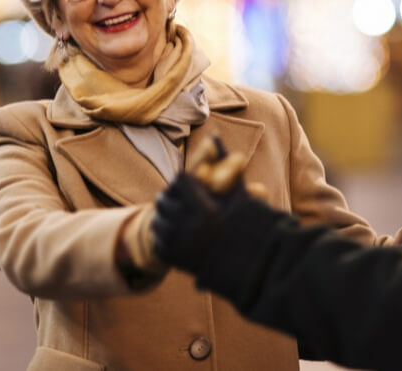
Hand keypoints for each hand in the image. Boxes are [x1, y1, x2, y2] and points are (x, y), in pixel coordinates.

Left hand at [152, 136, 262, 271]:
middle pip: (164, 199)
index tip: (191, 182)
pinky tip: (177, 232)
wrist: (244, 265)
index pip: (180, 181)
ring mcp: (177, 245)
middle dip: (171, 197)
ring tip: (178, 214)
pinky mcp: (172, 259)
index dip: (185, 180)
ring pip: (157, 219)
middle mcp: (188, 228)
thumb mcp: (237, 194)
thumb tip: (213, 136)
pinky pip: (158, 239)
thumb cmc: (245, 224)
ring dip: (165, 215)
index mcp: (204, 210)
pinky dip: (164, 234)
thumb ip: (223, 163)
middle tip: (179, 198)